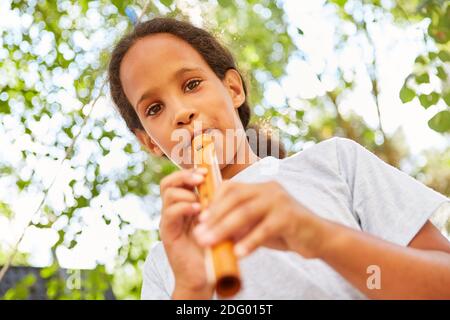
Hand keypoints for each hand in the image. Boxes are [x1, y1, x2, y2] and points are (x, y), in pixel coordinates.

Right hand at [158, 167, 213, 296]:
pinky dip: (184, 207)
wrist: (204, 276)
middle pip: (168, 182)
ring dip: (187, 192)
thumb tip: (230, 184)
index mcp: (184, 205)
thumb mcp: (217, 220)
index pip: (179, 180)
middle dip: (185, 175)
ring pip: (168, 193)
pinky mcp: (167, 233)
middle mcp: (173, 210)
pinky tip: (198, 211)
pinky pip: (170, 213)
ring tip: (201, 201)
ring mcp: (169, 221)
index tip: (206, 170)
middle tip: (201, 177)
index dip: (190, 171)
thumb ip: (216, 205)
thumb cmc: (213, 246)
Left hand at [193, 180, 329, 258]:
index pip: (231, 187)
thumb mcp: (257, 224)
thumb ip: (238, 225)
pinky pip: (265, 229)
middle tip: (199, 234)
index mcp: (260, 187)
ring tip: (210, 243)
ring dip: (225, 228)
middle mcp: (269, 189)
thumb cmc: (284, 230)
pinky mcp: (290, 216)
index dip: (214, 201)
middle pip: (235, 199)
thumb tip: (209, 232)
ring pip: (247, 212)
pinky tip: (238, 253)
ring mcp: (280, 201)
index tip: (200, 218)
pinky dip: (250, 241)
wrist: (317, 237)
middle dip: (215, 217)